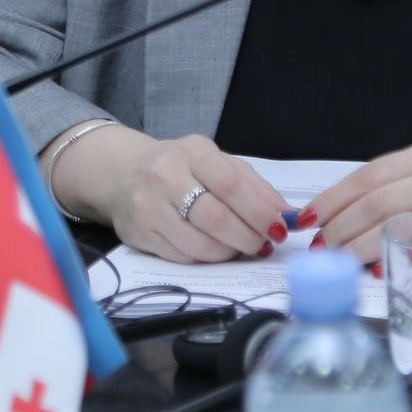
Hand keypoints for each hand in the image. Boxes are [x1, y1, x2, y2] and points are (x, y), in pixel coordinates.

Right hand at [47, 125, 294, 263]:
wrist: (124, 173)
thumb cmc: (182, 168)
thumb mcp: (217, 163)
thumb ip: (254, 187)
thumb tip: (288, 215)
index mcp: (192, 152)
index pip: (231, 185)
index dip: (260, 212)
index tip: (279, 229)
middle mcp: (166, 176)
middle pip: (216, 218)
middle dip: (248, 238)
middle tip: (264, 245)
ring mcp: (149, 206)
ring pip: (200, 244)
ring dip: (230, 252)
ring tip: (242, 248)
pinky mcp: (138, 233)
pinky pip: (182, 256)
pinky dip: (206, 259)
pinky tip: (215, 250)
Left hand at [304, 138, 411, 269]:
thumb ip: (408, 184)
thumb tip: (354, 213)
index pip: (367, 176)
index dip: (333, 199)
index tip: (309, 219)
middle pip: (374, 202)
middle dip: (338, 228)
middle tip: (320, 249)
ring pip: (393, 223)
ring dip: (357, 247)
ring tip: (339, 263)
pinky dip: (399, 259)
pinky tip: (381, 270)